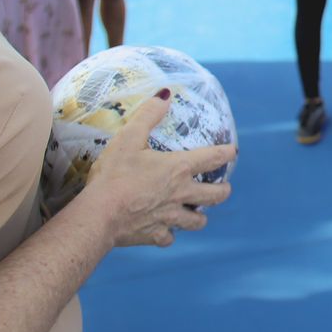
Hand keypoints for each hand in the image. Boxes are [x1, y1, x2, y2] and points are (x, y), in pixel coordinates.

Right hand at [86, 93, 234, 247]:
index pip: (213, 158)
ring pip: (196, 221)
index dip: (226, 153)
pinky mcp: (155, 235)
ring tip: (197, 212)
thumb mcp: (129, 137)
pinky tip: (164, 231)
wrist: (99, 215)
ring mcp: (170, 217)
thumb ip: (148, 115)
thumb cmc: (114, 174)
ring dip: (199, 216)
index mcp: (179, 169)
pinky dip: (168, 234)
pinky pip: (168, 237)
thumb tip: (165, 94)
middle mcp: (181, 194)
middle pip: (215, 196)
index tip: (232, 151)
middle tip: (222, 188)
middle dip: (222, 191)